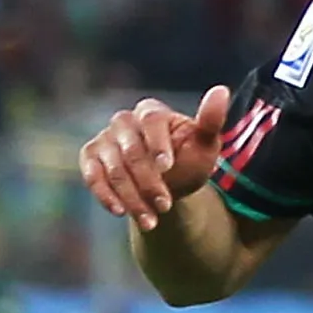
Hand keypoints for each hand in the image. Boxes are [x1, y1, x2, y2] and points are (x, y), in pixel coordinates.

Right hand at [79, 85, 233, 227]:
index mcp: (151, 112)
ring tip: (151, 221)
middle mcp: (124, 121)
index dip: (158, 143)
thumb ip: (211, 121)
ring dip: (132, 198)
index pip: (151, 121)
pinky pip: (92, 176)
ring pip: (114, 169)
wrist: (167, 187)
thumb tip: (221, 91)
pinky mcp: (91, 158)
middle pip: (131, 151)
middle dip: (149, 182)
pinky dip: (105, 195)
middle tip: (165, 205)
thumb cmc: (188, 161)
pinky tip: (120, 212)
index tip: (168, 167)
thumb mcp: (205, 145)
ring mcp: (105, 139)